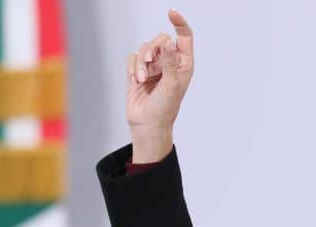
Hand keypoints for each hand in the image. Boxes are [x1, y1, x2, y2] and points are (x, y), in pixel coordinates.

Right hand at [126, 9, 194, 162]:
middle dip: (152, 50)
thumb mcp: (171, 86)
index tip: (171, 12)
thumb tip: (168, 42)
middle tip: (149, 64)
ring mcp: (154, 67)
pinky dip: (132, 68)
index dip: (179, 23)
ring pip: (144, 49)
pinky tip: (136, 82)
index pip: (184, 37)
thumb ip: (169, 63)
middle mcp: (169, 63)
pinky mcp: (138, 71)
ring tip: (142, 80)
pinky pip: (132, 58)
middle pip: (159, 40)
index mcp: (183, 64)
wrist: (147, 124)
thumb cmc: (165, 109)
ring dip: (141, 64)